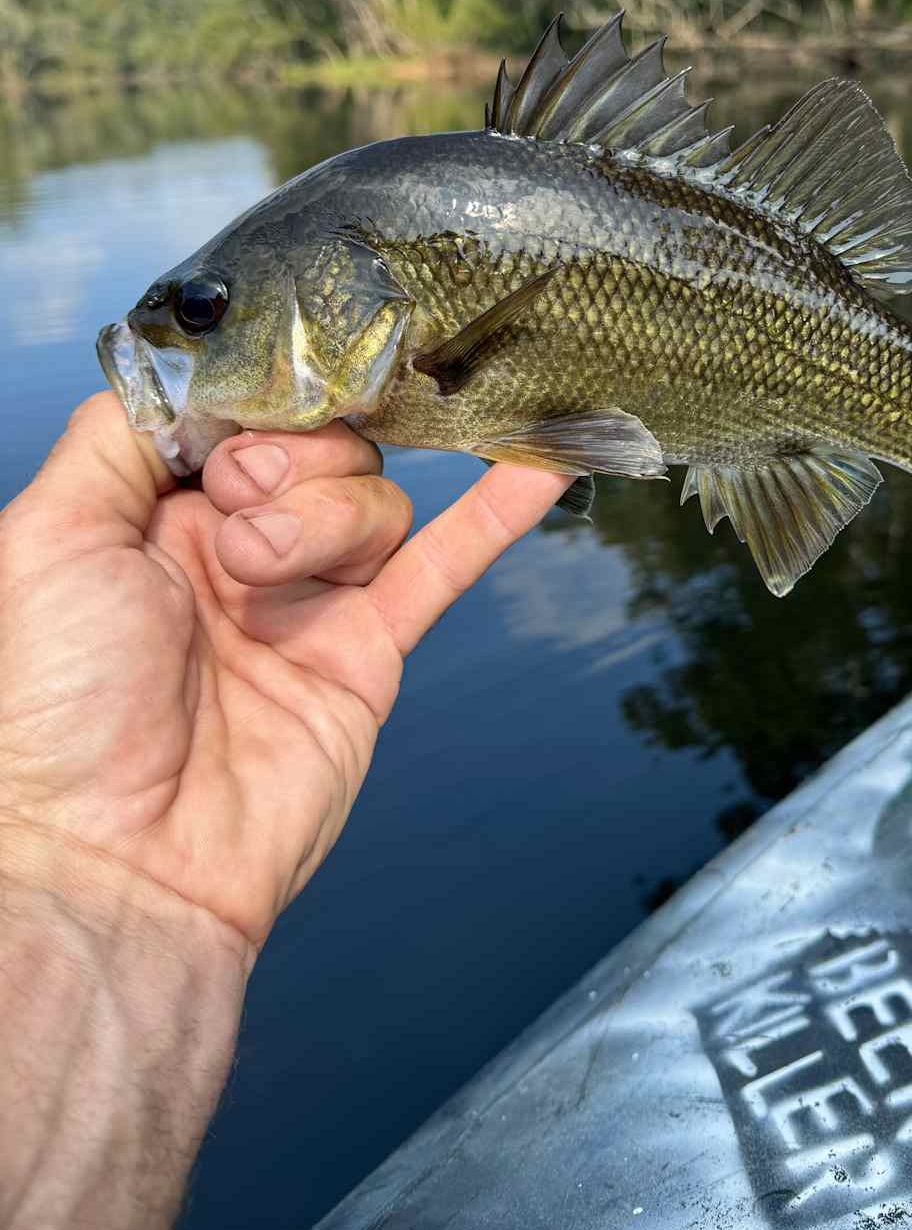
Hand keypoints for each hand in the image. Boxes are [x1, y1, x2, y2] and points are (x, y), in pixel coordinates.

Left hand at [0, 392, 569, 952]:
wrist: (120, 857)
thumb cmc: (58, 705)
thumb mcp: (50, 537)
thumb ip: (114, 436)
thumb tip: (191, 372)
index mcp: (158, 515)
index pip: (243, 414)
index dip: (250, 407)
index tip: (233, 427)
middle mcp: (237, 547)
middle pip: (319, 446)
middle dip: (288, 460)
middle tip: (239, 505)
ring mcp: (309, 600)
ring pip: (373, 500)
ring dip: (327, 516)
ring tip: (264, 574)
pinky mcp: (369, 651)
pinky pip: (445, 565)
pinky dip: (496, 513)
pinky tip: (541, 463)